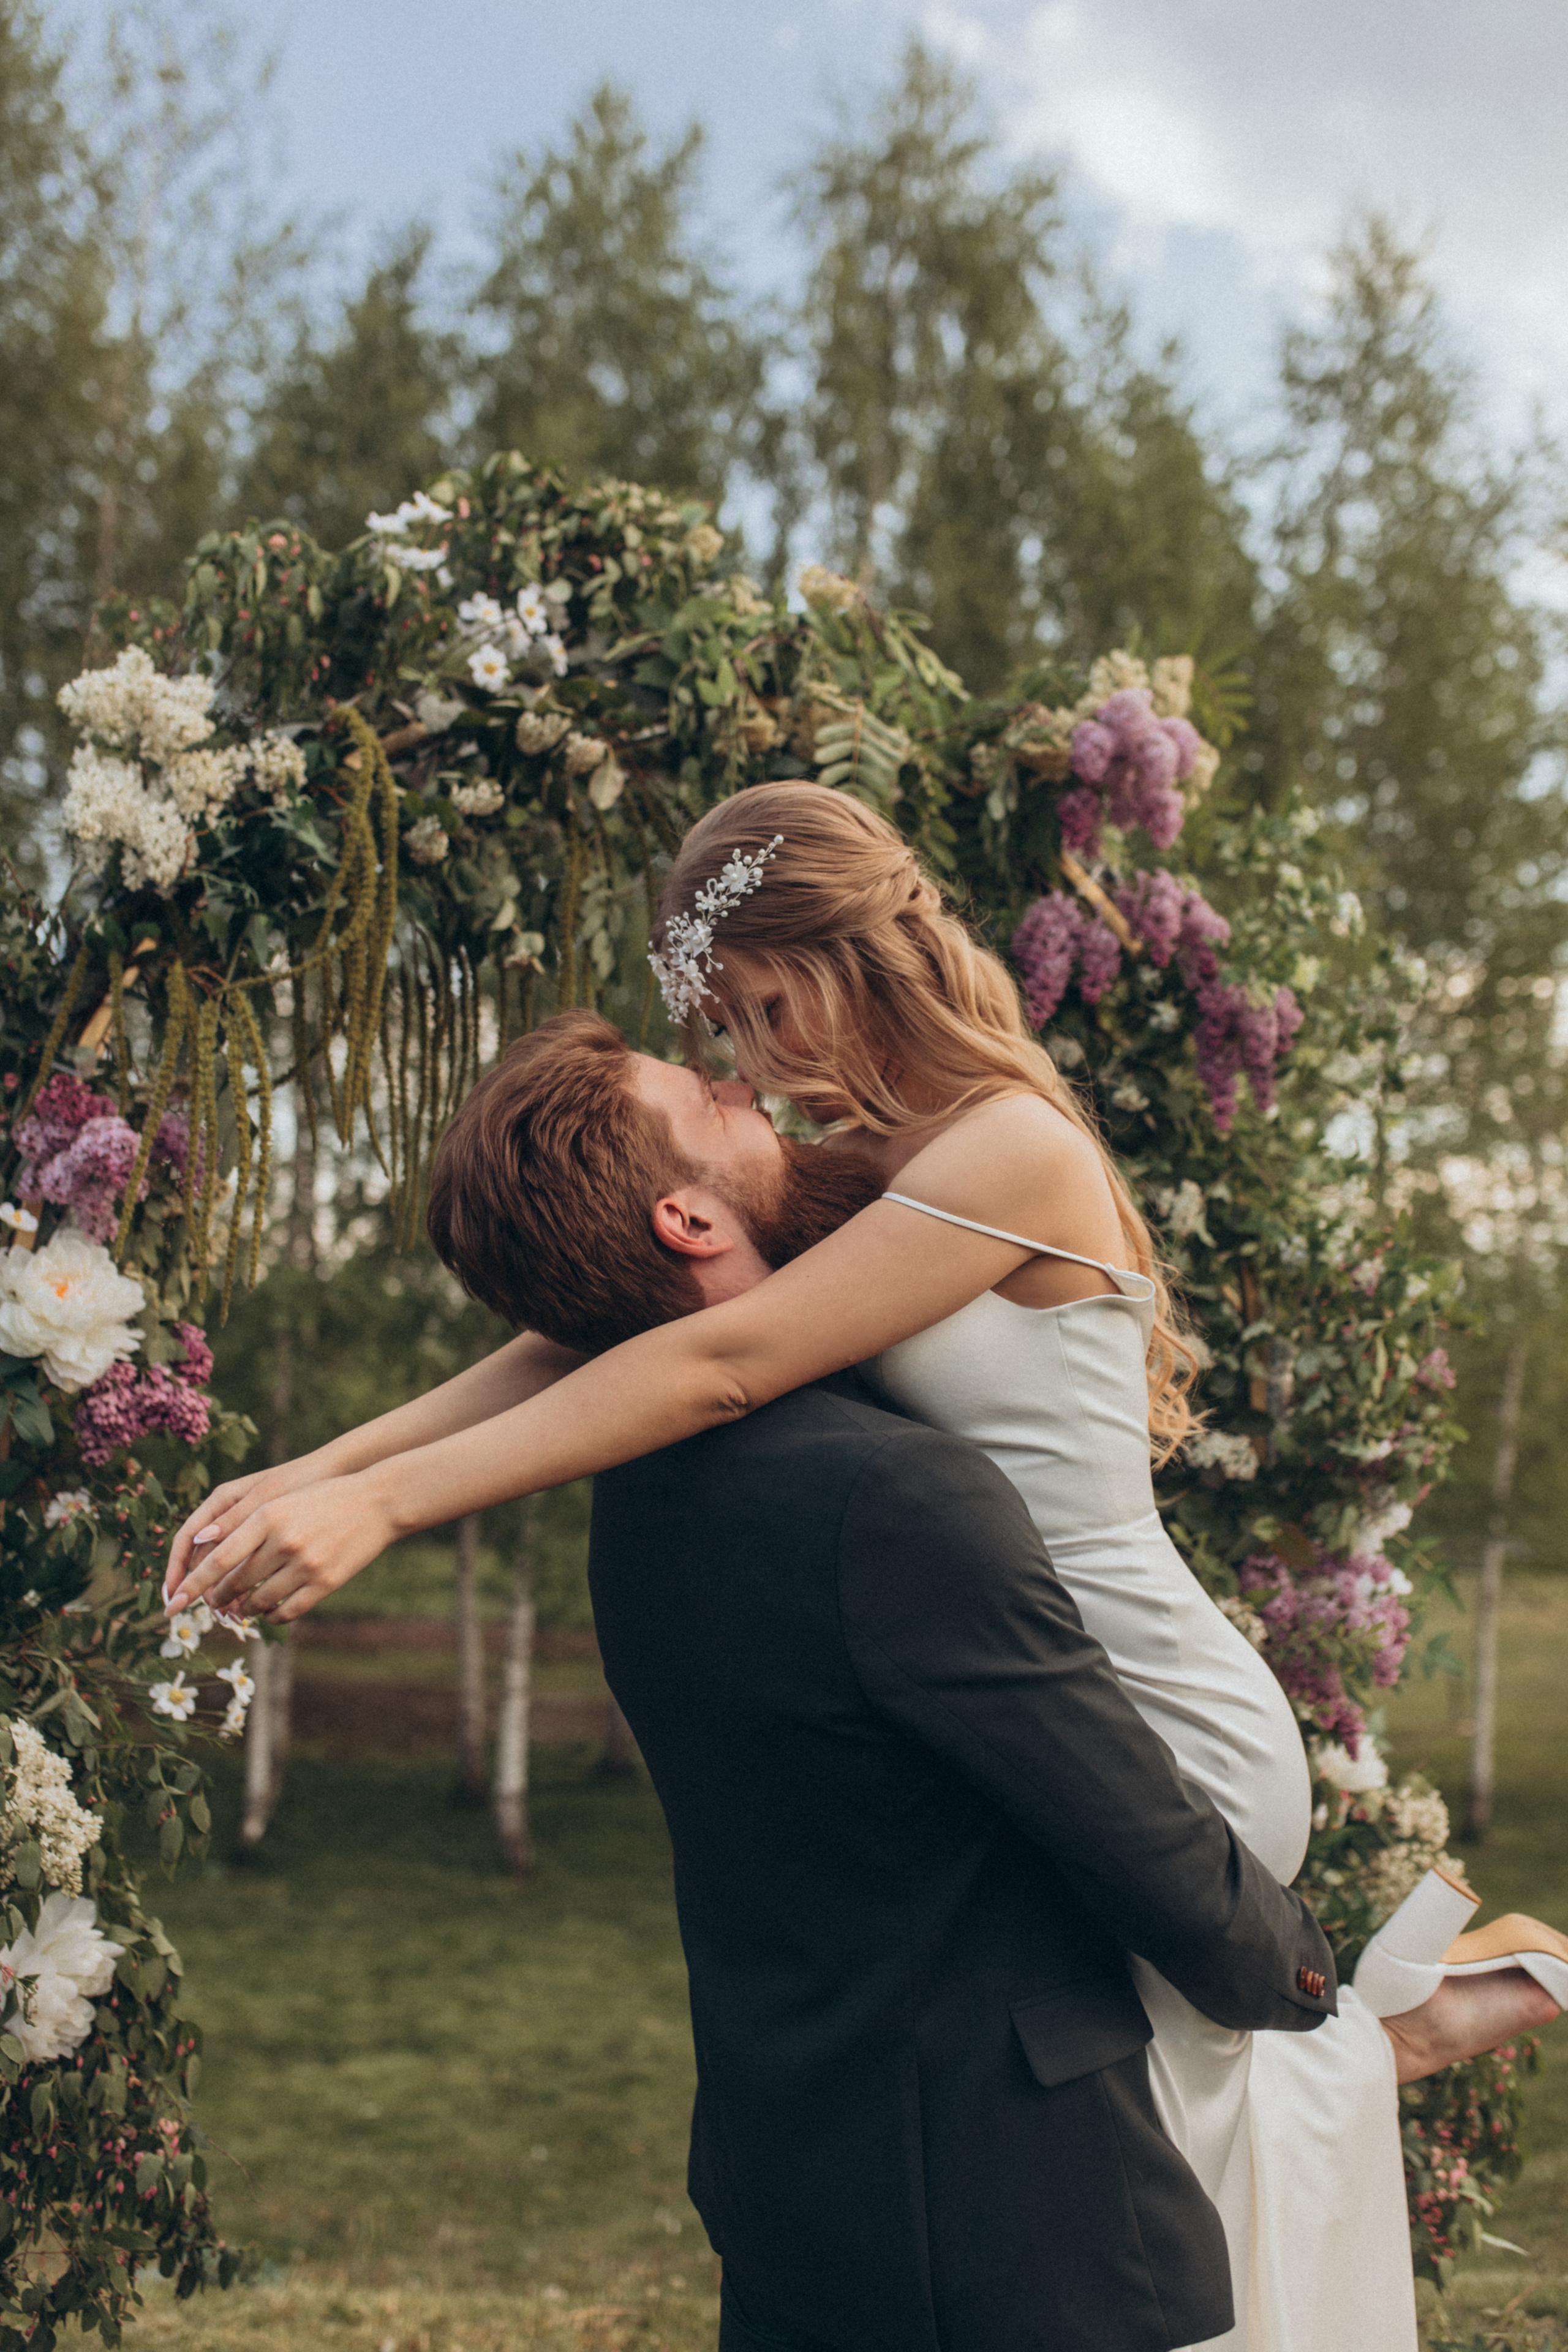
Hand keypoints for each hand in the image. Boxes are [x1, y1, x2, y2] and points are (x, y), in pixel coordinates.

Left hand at [164, 1471, 396, 1624]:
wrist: (379, 1501)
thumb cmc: (323, 1498)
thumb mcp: (281, 1502)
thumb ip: (243, 1524)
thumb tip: (201, 1545)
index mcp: (268, 1515)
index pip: (217, 1559)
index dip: (191, 1584)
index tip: (171, 1605)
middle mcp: (284, 1541)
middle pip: (235, 1584)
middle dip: (218, 1598)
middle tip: (212, 1604)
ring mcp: (306, 1564)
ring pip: (259, 1601)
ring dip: (244, 1609)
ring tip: (242, 1607)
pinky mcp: (325, 1583)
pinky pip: (286, 1611)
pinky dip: (272, 1616)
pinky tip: (270, 1610)